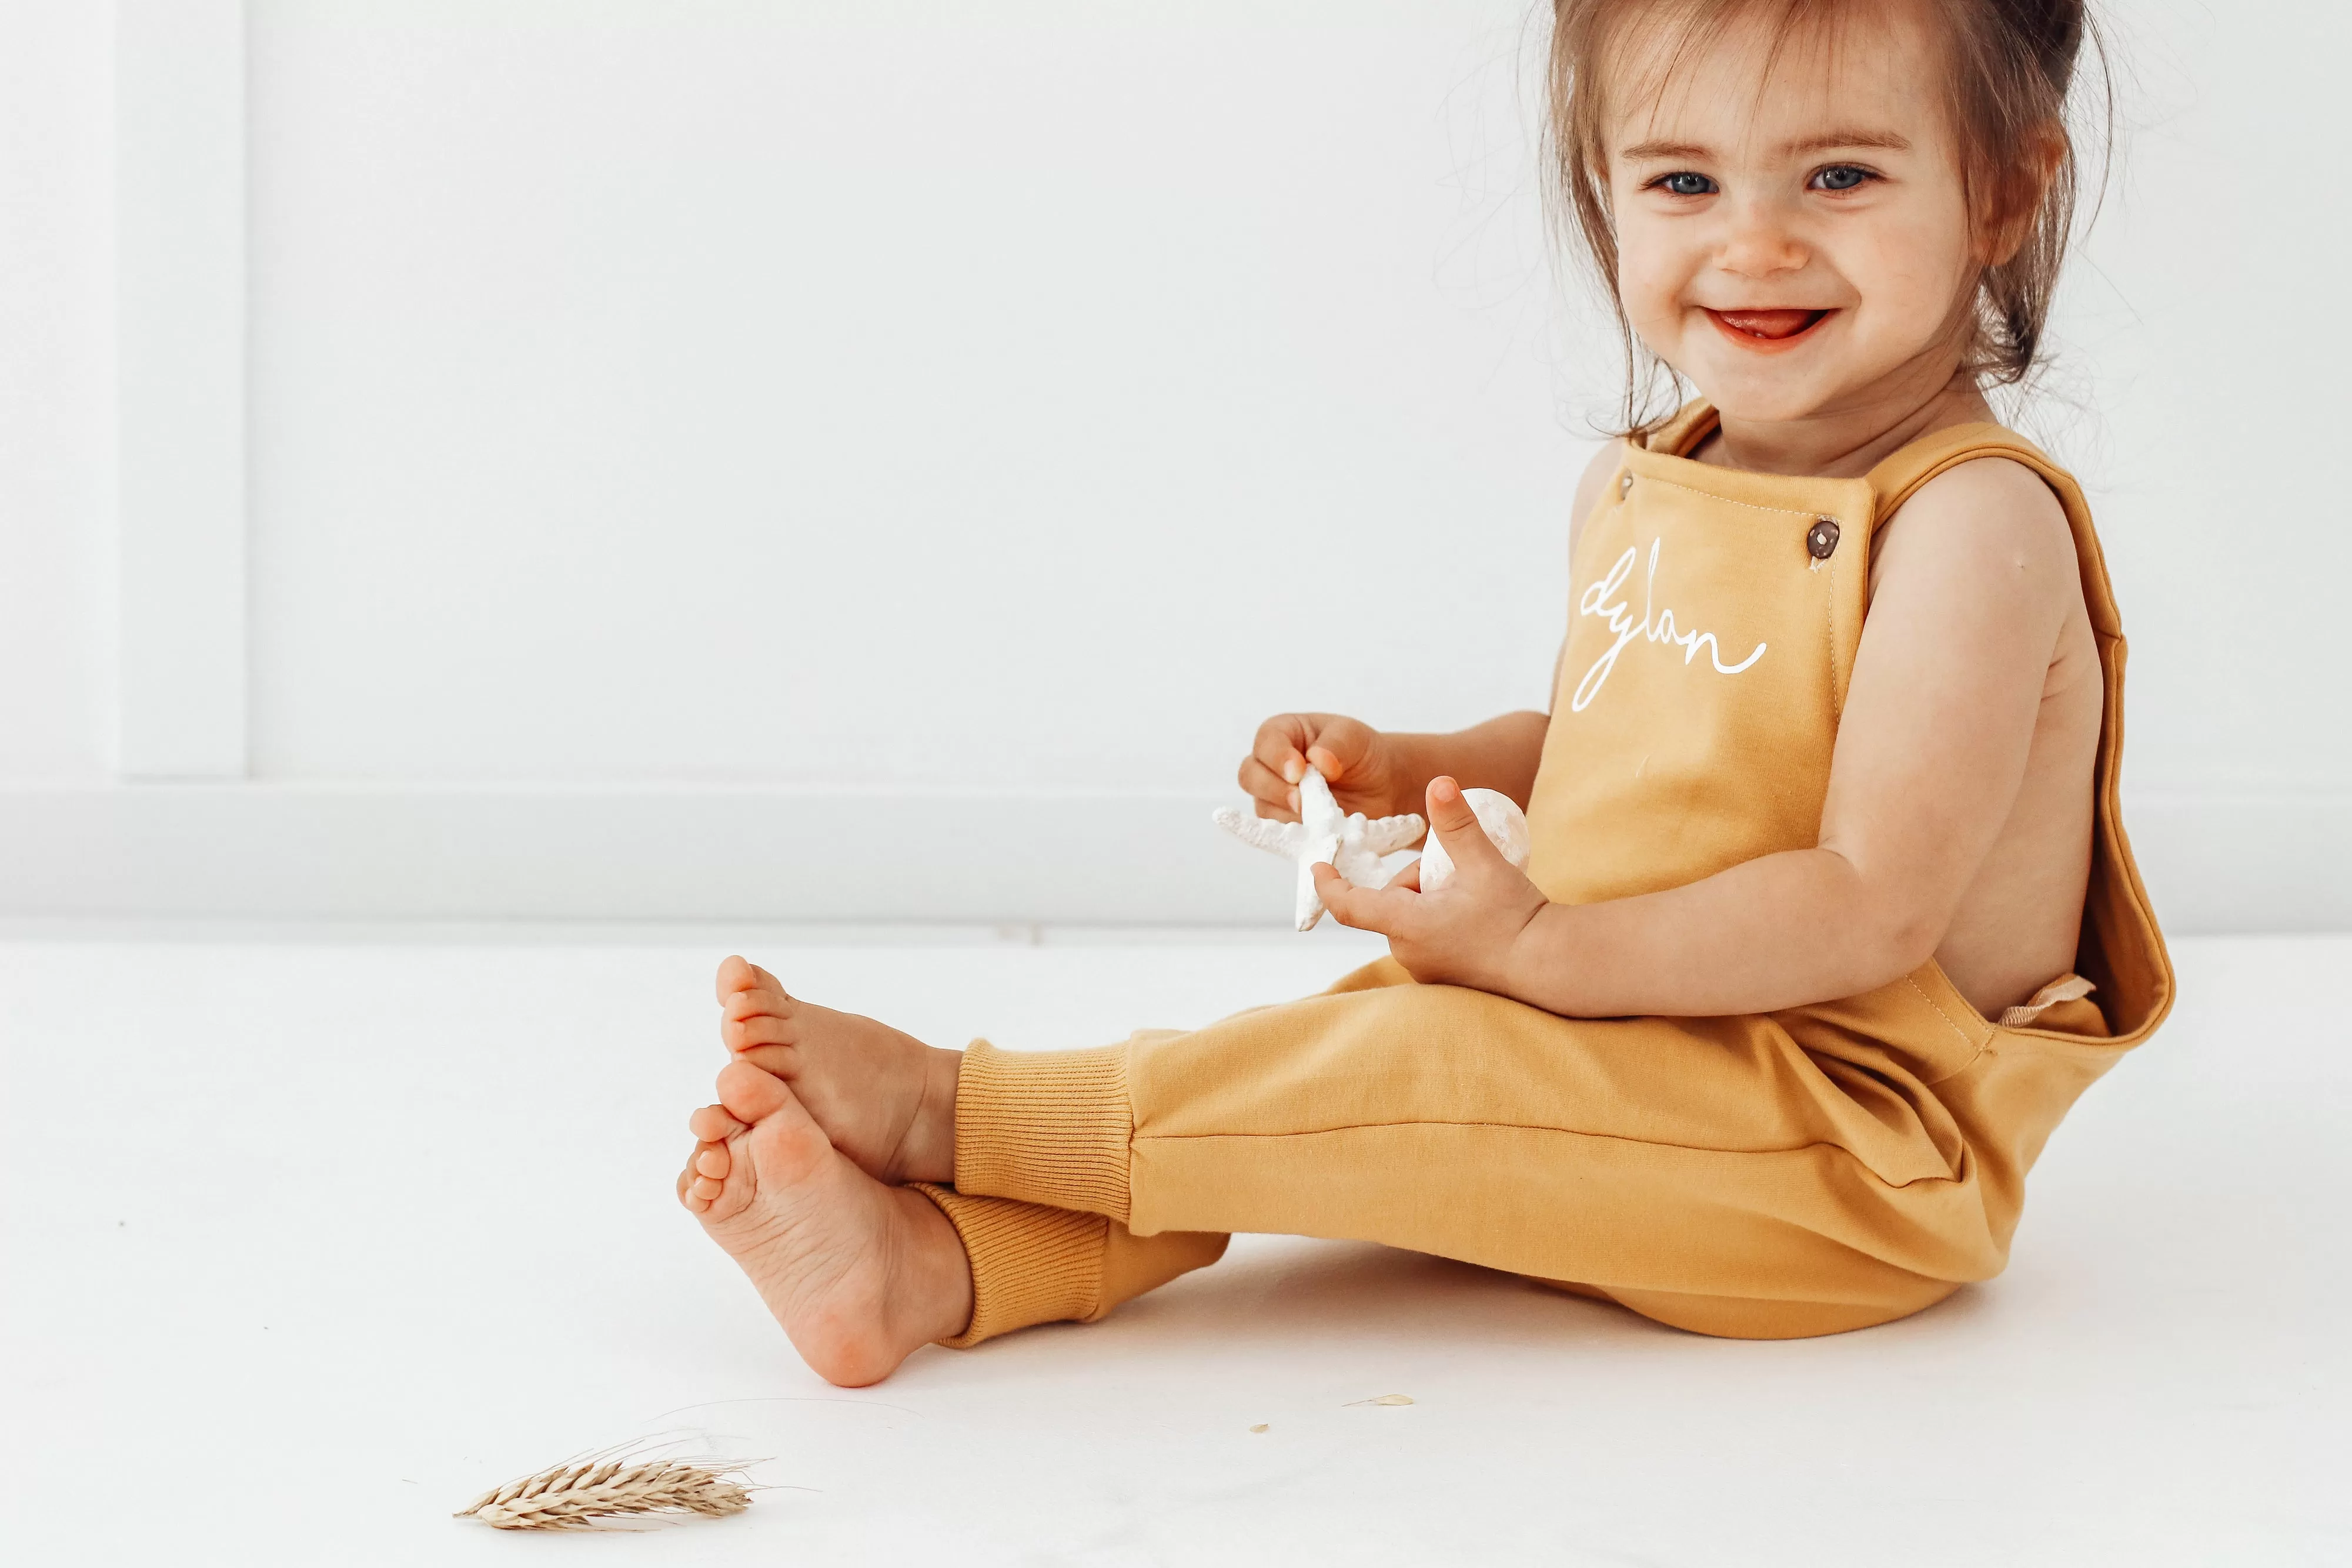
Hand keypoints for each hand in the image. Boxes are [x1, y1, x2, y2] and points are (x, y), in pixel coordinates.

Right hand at [1240, 713, 1410, 822]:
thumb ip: (1336, 744)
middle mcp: (1272, 764)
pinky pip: (1279, 831)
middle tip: (1301, 799)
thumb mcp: (1354, 737)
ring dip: (1287, 813)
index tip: (1299, 771)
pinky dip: (1297, 831)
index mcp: (1284, 733)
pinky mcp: (1286, 823)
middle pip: (1250, 775)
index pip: (1266, 742)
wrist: (1381, 785)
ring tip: (1317, 815)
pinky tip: (1318, 828)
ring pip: (1261, 806)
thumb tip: (1317, 760)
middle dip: (1273, 789)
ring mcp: (1275, 796)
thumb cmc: (1362, 753)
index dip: (1277, 757)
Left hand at [1313, 776, 1548, 994]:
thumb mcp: (1484, 863)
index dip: (1329, 884)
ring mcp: (1426, 970)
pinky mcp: (1443, 978)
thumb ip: (1457, 823)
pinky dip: (1441, 921)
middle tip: (1458, 873)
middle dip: (1417, 880)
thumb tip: (1439, 782)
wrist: (1550, 965)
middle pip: (1391, 903)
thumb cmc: (1516, 918)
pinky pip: (1427, 939)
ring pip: (1410, 919)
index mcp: (1407, 926)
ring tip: (1472, 896)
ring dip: (1430, 900)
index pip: (1349, 905)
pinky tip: (1476, 918)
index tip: (1318, 867)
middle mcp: (1408, 954)